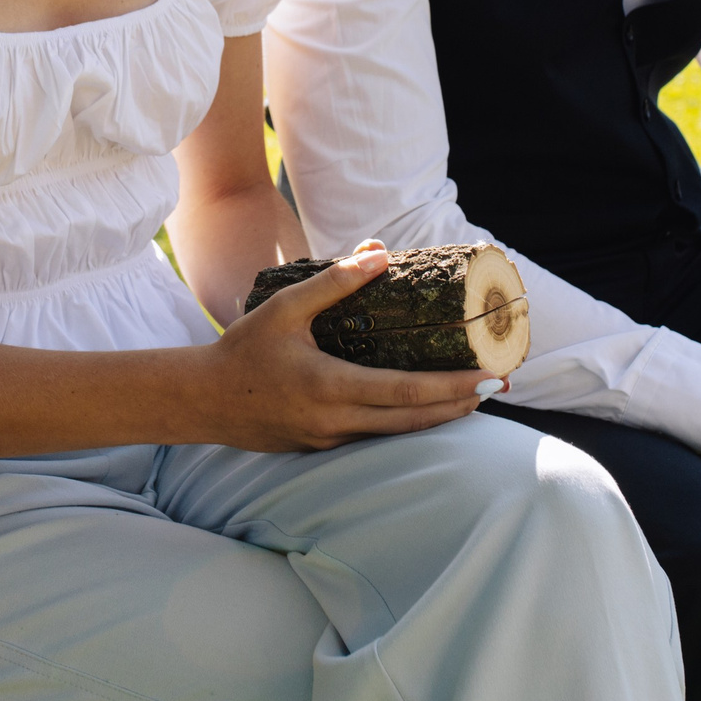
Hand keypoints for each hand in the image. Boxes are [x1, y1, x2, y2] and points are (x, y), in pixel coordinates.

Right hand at [193, 242, 501, 452]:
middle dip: (460, 405)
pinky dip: (406, 422)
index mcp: (331, 387)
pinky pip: (376, 437)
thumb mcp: (284, 308)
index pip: (409, 393)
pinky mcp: (322, 447)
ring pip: (398, 434)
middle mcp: (337, 421)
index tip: (490, 378)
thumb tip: (379, 254)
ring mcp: (331, 439)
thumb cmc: (242, 349)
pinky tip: (423, 408)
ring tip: (472, 397)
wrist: (202, 401)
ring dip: (438, 417)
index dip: (454, 388)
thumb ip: (333, 282)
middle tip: (498, 387)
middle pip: (414, 420)